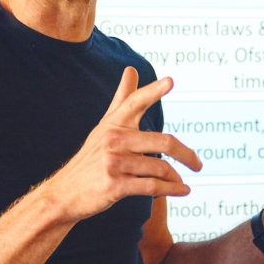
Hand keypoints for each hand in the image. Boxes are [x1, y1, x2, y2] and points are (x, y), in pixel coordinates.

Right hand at [42, 67, 201, 222]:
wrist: (65, 193)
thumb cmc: (90, 159)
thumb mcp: (104, 127)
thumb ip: (122, 99)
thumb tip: (131, 69)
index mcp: (113, 124)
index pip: (135, 103)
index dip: (153, 91)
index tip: (170, 81)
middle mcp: (113, 139)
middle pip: (163, 142)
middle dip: (186, 154)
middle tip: (198, 164)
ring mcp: (113, 162)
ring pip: (160, 167)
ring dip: (176, 178)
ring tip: (183, 182)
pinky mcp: (115, 185)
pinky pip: (152, 186)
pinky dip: (171, 190)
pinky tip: (182, 191)